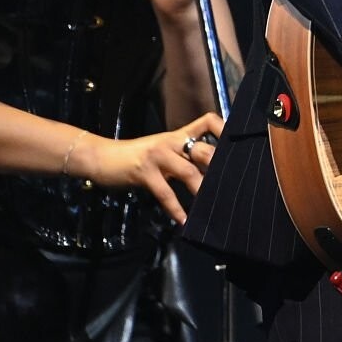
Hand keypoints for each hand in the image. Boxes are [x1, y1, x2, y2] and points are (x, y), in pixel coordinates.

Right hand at [67, 111, 225, 224]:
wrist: (101, 157)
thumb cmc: (136, 156)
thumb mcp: (163, 150)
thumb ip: (184, 156)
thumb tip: (210, 172)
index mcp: (178, 135)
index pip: (208, 121)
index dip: (225, 129)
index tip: (239, 145)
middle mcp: (172, 142)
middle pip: (204, 150)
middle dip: (220, 168)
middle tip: (234, 186)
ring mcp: (158, 156)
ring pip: (189, 171)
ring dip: (202, 190)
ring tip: (214, 206)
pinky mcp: (144, 172)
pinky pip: (165, 193)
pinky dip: (176, 208)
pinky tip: (183, 220)